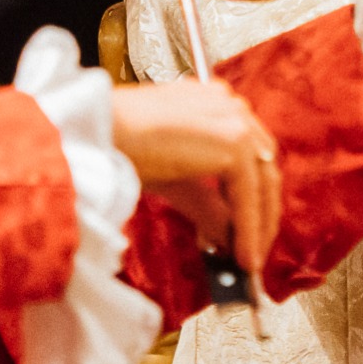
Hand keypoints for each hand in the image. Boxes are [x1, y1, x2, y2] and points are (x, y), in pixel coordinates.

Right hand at [109, 77, 280, 277]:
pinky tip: (242, 256)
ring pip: (263, 181)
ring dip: (258, 226)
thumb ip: (206, 203)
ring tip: (247, 261)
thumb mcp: (173, 179)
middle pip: (263, 166)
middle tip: (252, 251)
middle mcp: (228, 105)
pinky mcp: (233, 141)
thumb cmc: (119, 145)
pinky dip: (248, 229)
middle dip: (261, 214)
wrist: (99, 133)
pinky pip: (249, 194)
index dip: (251, 197)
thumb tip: (229, 238)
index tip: (246, 231)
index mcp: (213, 102)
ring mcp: (233, 120)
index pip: (249, 154)